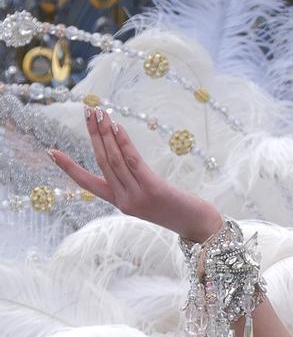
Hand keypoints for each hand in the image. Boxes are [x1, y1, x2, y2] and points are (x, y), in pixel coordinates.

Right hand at [48, 106, 222, 243]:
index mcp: (119, 202)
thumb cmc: (175, 209)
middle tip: (86, 112)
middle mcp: (123, 200)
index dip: (68, 168)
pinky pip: (132, 162)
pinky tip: (117, 127)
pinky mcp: (152, 189)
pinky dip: (123, 143)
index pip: (87, 183)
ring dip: (105, 134)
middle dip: (92, 135)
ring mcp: (136, 196)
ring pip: (113, 160)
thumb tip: (121, 151)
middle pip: (101, 162)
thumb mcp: (148, 196)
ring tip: (100, 113)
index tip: (51, 151)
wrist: (197, 225)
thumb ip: (133, 180)